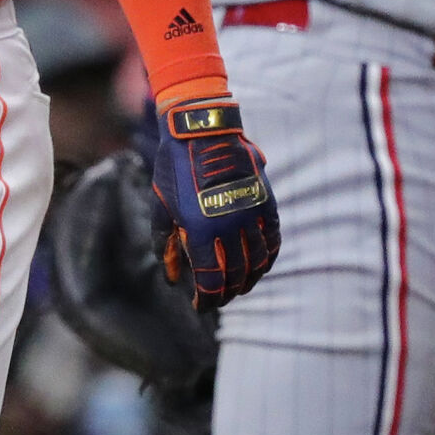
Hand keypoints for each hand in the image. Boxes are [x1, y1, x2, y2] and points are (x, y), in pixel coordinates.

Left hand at [150, 98, 280, 309]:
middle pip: (234, 276)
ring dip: (249, 280)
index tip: (201, 305)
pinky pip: (272, 238)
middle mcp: (228, 226)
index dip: (206, 299)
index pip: (210, 281)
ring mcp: (250, 214)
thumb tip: (173, 279)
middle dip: (226, 293)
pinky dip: (269, 256)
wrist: (200, 129)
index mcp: (198, 230)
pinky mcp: (265, 201)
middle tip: (219, 298)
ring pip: (257, 261)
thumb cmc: (174, 168)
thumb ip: (166, 245)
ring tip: (240, 286)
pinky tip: (262, 265)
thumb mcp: (161, 207)